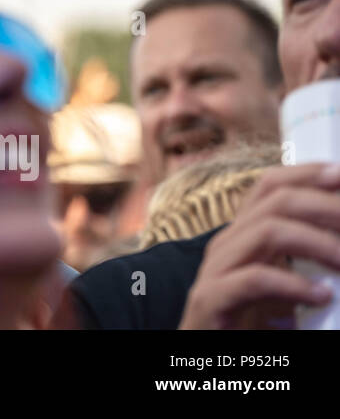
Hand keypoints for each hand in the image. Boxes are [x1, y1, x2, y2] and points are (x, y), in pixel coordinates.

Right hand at [179, 163, 339, 328]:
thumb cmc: (250, 324)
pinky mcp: (211, 300)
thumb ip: (306, 261)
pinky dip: (293, 285)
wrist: (208, 359)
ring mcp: (216, 270)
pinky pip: (253, 280)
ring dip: (317, 242)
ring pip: (265, 232)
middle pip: (274, 201)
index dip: (306, 173)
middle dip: (324, 206)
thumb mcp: (283, 285)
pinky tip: (322, 297)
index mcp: (242, 235)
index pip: (269, 185)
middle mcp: (227, 244)